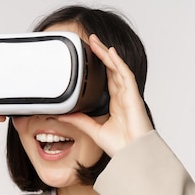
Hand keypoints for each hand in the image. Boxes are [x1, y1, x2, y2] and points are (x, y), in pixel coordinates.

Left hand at [58, 34, 152, 156]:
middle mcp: (123, 96)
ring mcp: (129, 95)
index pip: (107, 78)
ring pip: (117, 68)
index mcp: (116, 103)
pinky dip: (117, 62)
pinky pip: (124, 74)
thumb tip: (62, 114)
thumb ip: (79, 120)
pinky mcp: (133, 96)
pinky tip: (110, 52)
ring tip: (95, 41)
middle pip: (112, 69)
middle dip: (101, 53)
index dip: (100, 65)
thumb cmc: (120, 146)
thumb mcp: (93, 130)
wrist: (132, 155)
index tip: (89, 55)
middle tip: (90, 40)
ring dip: (106, 53)